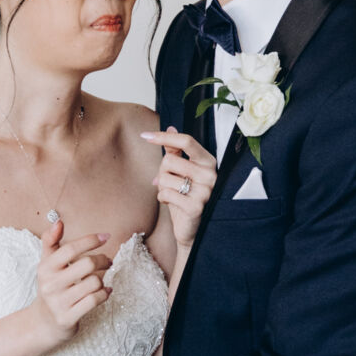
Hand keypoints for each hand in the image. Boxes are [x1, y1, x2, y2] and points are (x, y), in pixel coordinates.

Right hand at [29, 219, 112, 346]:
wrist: (42, 323)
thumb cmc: (50, 288)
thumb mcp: (46, 265)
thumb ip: (51, 242)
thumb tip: (58, 222)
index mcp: (45, 268)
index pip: (70, 249)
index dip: (90, 240)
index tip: (106, 236)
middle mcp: (50, 284)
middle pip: (87, 264)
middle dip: (102, 260)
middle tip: (108, 262)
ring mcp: (59, 302)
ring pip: (94, 283)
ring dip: (102, 281)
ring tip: (100, 281)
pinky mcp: (68, 318)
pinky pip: (94, 301)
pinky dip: (104, 294)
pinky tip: (105, 292)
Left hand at [140, 127, 216, 247]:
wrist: (191, 228)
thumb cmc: (185, 196)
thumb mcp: (180, 172)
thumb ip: (176, 151)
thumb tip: (170, 127)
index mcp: (208, 162)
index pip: (186, 141)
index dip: (164, 137)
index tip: (145, 135)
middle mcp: (210, 175)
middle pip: (170, 161)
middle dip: (162, 172)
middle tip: (167, 182)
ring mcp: (205, 191)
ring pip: (165, 178)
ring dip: (161, 187)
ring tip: (171, 194)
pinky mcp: (196, 207)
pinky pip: (165, 194)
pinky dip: (162, 198)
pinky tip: (171, 203)